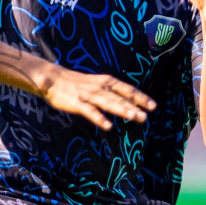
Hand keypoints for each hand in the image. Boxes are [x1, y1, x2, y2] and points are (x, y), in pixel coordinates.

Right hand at [37, 66, 155, 130]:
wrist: (52, 78)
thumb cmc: (76, 83)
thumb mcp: (96, 83)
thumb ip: (110, 91)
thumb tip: (126, 101)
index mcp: (106, 82)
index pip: (126, 89)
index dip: (140, 97)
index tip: (153, 106)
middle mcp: (99, 87)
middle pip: (120, 97)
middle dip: (134, 106)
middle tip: (147, 116)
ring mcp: (88, 95)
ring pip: (108, 103)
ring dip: (122, 110)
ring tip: (135, 117)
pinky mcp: (77, 103)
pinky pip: (90, 112)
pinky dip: (99, 118)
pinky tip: (108, 126)